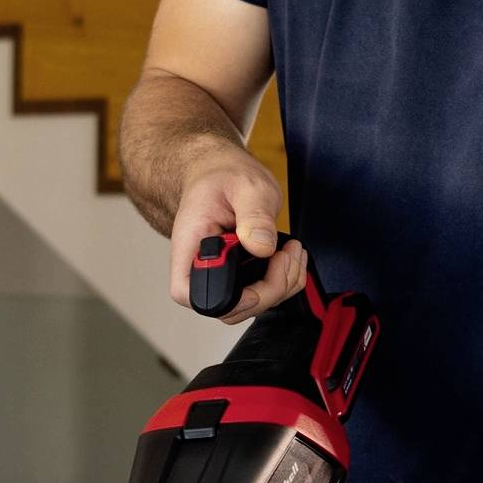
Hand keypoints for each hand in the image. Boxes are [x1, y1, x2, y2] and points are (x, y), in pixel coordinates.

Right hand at [170, 153, 306, 323]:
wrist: (223, 174)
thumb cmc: (223, 178)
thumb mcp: (244, 186)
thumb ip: (253, 215)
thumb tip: (261, 246)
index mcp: (191, 248)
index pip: (192, 294)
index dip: (228, 299)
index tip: (260, 272)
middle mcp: (202, 270)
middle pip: (231, 308)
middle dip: (270, 289)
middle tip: (286, 254)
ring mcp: (224, 277)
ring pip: (254, 306)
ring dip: (284, 284)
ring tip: (292, 249)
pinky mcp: (242, 278)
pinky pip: (267, 295)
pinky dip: (288, 279)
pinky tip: (290, 254)